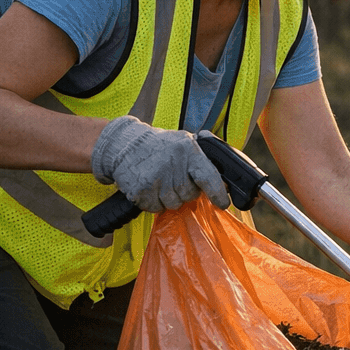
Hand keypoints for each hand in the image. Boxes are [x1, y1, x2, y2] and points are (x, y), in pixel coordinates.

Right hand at [91, 116, 230, 212]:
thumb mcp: (183, 142)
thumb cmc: (159, 145)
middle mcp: (173, 164)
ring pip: (174, 204)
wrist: (124, 144)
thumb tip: (225, 182)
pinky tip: (150, 188)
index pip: (208, 176)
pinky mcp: (141, 190)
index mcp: (188, 150)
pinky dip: (154, 202)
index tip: (222, 204)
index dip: (217, 193)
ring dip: (169, 198)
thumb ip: (203, 158)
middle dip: (185, 191)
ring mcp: (156, 178)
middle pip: (190, 194)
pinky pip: (156, 208)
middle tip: (174, 178)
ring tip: (161, 181)